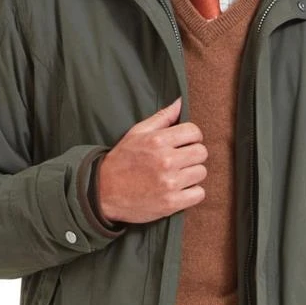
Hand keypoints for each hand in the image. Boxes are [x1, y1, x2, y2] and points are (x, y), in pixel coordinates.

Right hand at [96, 97, 207, 224]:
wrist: (103, 192)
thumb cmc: (121, 160)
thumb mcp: (136, 133)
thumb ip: (161, 117)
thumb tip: (180, 102)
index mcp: (157, 141)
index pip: (194, 132)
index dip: (192, 137)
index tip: (185, 143)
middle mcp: (166, 160)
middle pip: (201, 152)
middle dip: (193, 155)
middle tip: (182, 160)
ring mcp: (170, 183)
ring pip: (201, 172)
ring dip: (192, 174)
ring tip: (178, 175)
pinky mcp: (171, 202)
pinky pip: (199, 194)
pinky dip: (192, 193)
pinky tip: (179, 190)